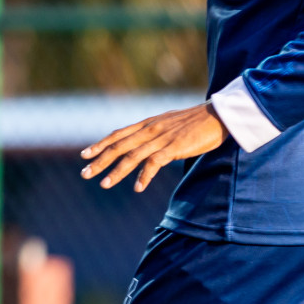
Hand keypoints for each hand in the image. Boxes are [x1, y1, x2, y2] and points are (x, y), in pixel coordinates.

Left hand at [80, 103, 228, 192]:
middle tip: (85, 173)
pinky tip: (138, 188)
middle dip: (100, 160)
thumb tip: (143, 143)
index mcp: (147, 124)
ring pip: (132, 156)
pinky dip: (145, 176)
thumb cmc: (195, 122)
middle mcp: (150, 130)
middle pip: (119, 146)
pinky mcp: (175, 147)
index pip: (117, 134)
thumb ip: (154, 133)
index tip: (85, 155)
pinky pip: (155, 163)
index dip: (100, 144)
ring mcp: (161, 138)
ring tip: (104, 184)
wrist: (218, 116)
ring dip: (117, 172)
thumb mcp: (168, 124)